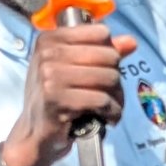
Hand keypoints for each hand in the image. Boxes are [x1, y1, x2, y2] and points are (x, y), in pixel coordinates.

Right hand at [3, 25, 138, 165]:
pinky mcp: (57, 100)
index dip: (110, 53)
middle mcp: (48, 54)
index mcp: (50, 39)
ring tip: (110, 105)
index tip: (104, 69)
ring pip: (109, 77)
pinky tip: (107, 117)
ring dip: (117, 97)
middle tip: (111, 92)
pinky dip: (112, 111)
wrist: (35, 131)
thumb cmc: (55, 96)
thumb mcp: (73, 67)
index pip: (101, 33)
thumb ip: (102, 51)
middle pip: (109, 56)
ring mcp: (50, 76)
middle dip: (116, 77)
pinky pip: (101, 100)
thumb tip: (131, 42)